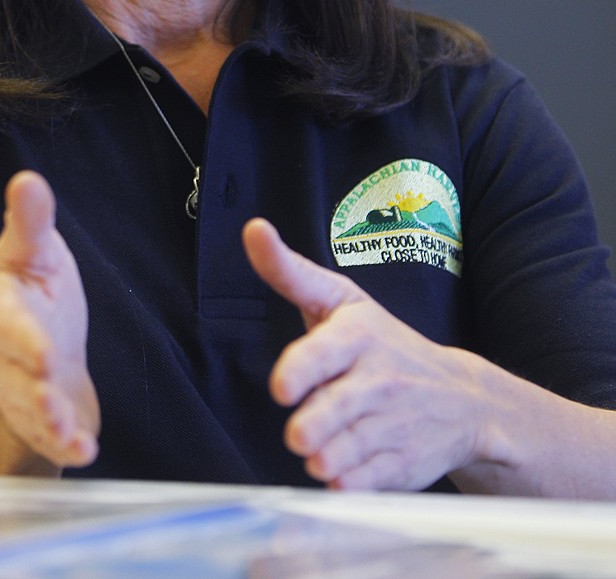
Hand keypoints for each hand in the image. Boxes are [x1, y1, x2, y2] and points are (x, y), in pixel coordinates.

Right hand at [0, 171, 100, 468]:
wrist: (42, 350)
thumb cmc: (38, 294)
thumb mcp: (36, 253)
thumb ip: (30, 222)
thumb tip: (27, 178)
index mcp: (8, 314)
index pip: (11, 326)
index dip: (24, 340)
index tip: (43, 352)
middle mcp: (11, 359)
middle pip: (17, 376)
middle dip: (32, 387)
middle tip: (49, 394)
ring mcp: (26, 395)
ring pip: (33, 413)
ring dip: (50, 422)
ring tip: (67, 432)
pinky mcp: (47, 423)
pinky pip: (54, 441)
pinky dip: (69, 448)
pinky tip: (86, 452)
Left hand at [243, 218, 485, 490]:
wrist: (462, 398)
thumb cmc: (382, 341)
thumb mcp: (339, 299)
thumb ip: (288, 271)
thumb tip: (253, 229)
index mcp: (358, 334)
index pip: (325, 352)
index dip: (301, 371)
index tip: (282, 389)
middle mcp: (379, 379)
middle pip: (332, 411)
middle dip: (310, 428)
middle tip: (299, 434)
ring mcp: (394, 424)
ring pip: (344, 452)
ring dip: (323, 458)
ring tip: (316, 449)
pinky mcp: (402, 465)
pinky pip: (363, 484)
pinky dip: (346, 485)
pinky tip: (342, 471)